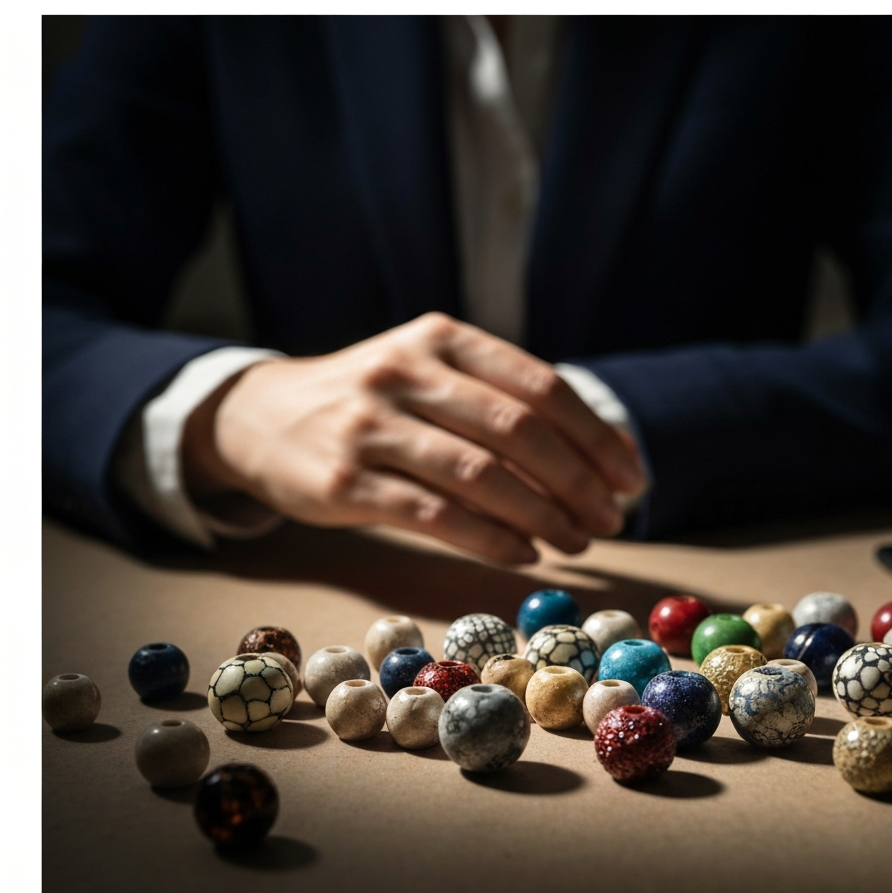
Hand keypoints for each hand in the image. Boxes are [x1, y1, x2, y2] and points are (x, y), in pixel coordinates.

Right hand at [183, 313, 646, 564]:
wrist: (261, 416)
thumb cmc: (369, 401)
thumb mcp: (428, 373)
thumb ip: (497, 401)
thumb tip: (592, 459)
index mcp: (441, 338)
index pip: (539, 386)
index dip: (596, 436)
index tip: (630, 479)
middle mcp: (406, 371)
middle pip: (518, 430)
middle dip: (578, 481)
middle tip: (611, 520)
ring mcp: (370, 425)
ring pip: (478, 475)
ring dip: (542, 515)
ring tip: (576, 542)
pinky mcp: (342, 480)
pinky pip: (433, 514)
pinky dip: (489, 539)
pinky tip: (523, 554)